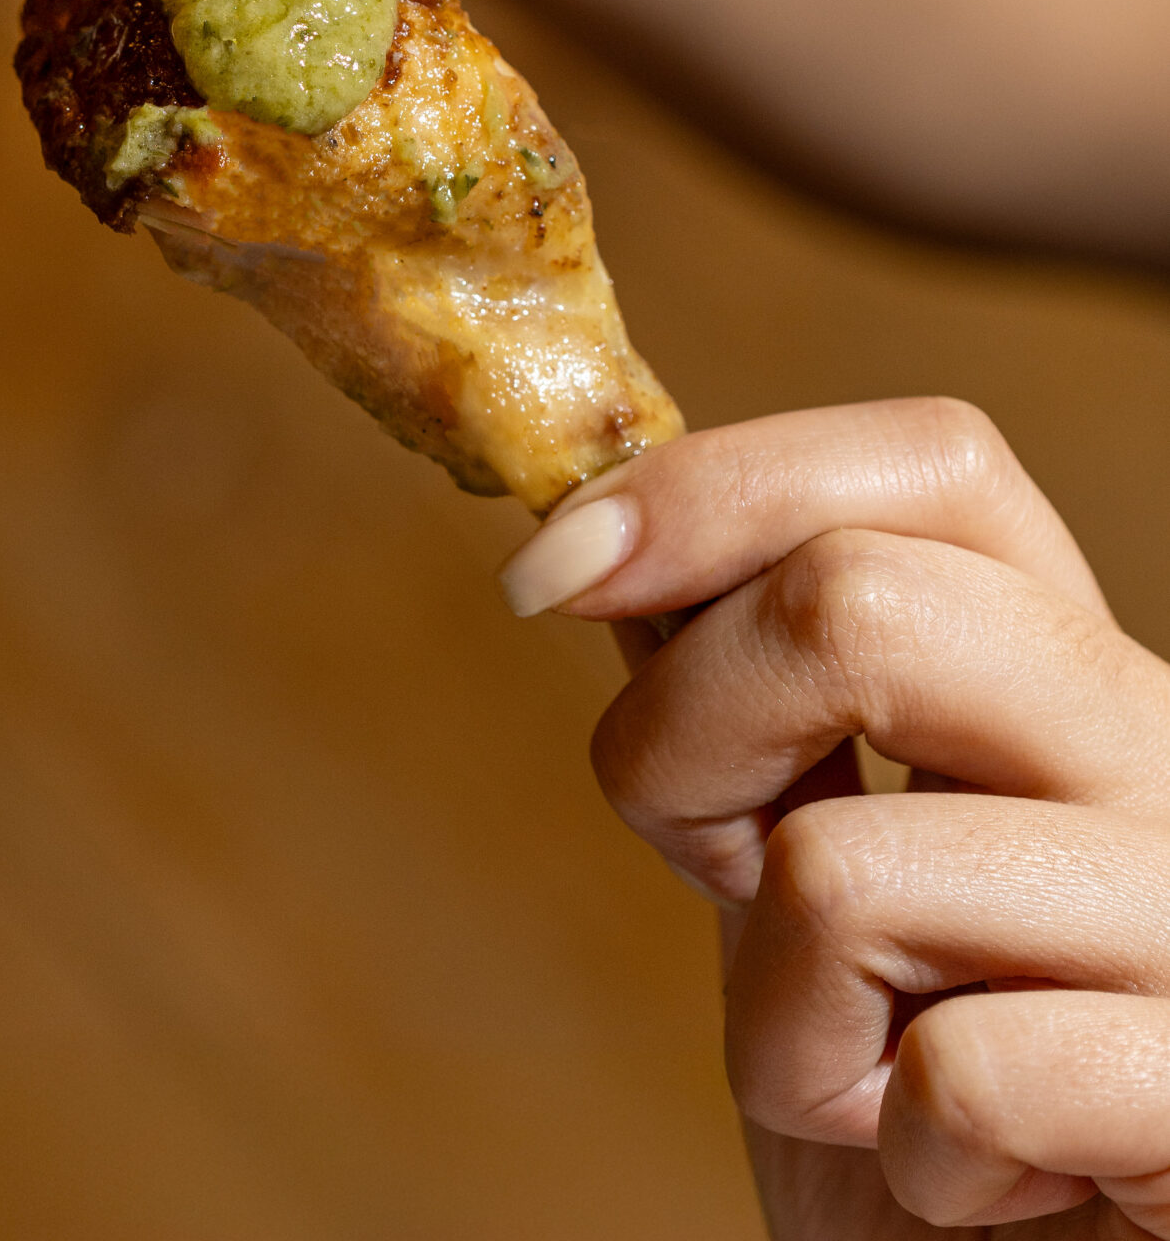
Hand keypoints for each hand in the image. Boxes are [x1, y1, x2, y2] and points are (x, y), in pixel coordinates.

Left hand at [502, 401, 1169, 1234]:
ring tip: (878, 1079)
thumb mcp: (797, 866)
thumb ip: (748, 699)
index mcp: (1075, 671)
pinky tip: (973, 1182)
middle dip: (682, 747)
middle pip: (856, 601)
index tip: (551, 578)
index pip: (933, 458)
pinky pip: (962, 1077)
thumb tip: (609, 527)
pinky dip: (901, 1155)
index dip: (716, 488)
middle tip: (723, 880)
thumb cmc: (909, 1103)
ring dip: (778, 1021)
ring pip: (843, 867)